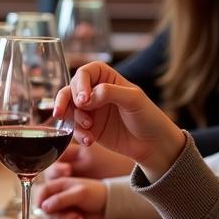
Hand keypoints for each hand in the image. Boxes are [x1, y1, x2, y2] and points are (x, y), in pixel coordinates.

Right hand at [36, 176, 107, 218]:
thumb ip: (61, 199)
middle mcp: (59, 198)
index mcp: (59, 186)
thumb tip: (43, 207)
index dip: (39, 199)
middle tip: (73, 216)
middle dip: (58, 215)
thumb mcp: (79, 193)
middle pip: (46, 210)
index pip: (43, 192)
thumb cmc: (96, 194)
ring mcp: (64, 210)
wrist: (111, 206)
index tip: (40, 209)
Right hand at [55, 61, 185, 180]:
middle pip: (71, 89)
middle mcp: (96, 92)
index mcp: (108, 79)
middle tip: (64, 113)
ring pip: (69, 109)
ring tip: (89, 129)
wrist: (154, 146)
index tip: (83, 99)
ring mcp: (91, 111)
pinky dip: (79, 134)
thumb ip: (109, 92)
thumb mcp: (133, 100)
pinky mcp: (89, 128)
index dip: (80, 83)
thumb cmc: (148, 117)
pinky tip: (90, 140)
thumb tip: (86, 97)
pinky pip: (74, 128)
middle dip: (66, 101)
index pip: (85, 72)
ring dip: (74, 119)